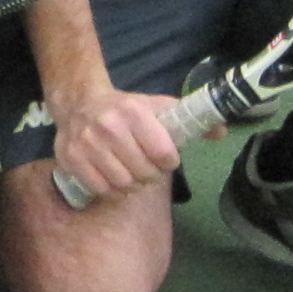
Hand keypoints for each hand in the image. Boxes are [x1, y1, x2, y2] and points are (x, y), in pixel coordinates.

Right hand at [46, 84, 180, 205]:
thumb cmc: (124, 108)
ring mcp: (88, 144)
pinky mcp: (71, 159)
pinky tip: (112, 176)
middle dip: (151, 174)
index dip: (169, 161)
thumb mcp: (156, 106)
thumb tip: (221, 132)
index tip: (165, 158)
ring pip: (123, 184)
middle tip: (147, 167)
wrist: (79, 102)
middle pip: (144, 173)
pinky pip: (101, 189)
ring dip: (131, 184)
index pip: (164, 154)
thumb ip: (187, 118)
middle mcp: (109, 127)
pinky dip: (111, 189)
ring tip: (130, 172)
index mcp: (133, 112)